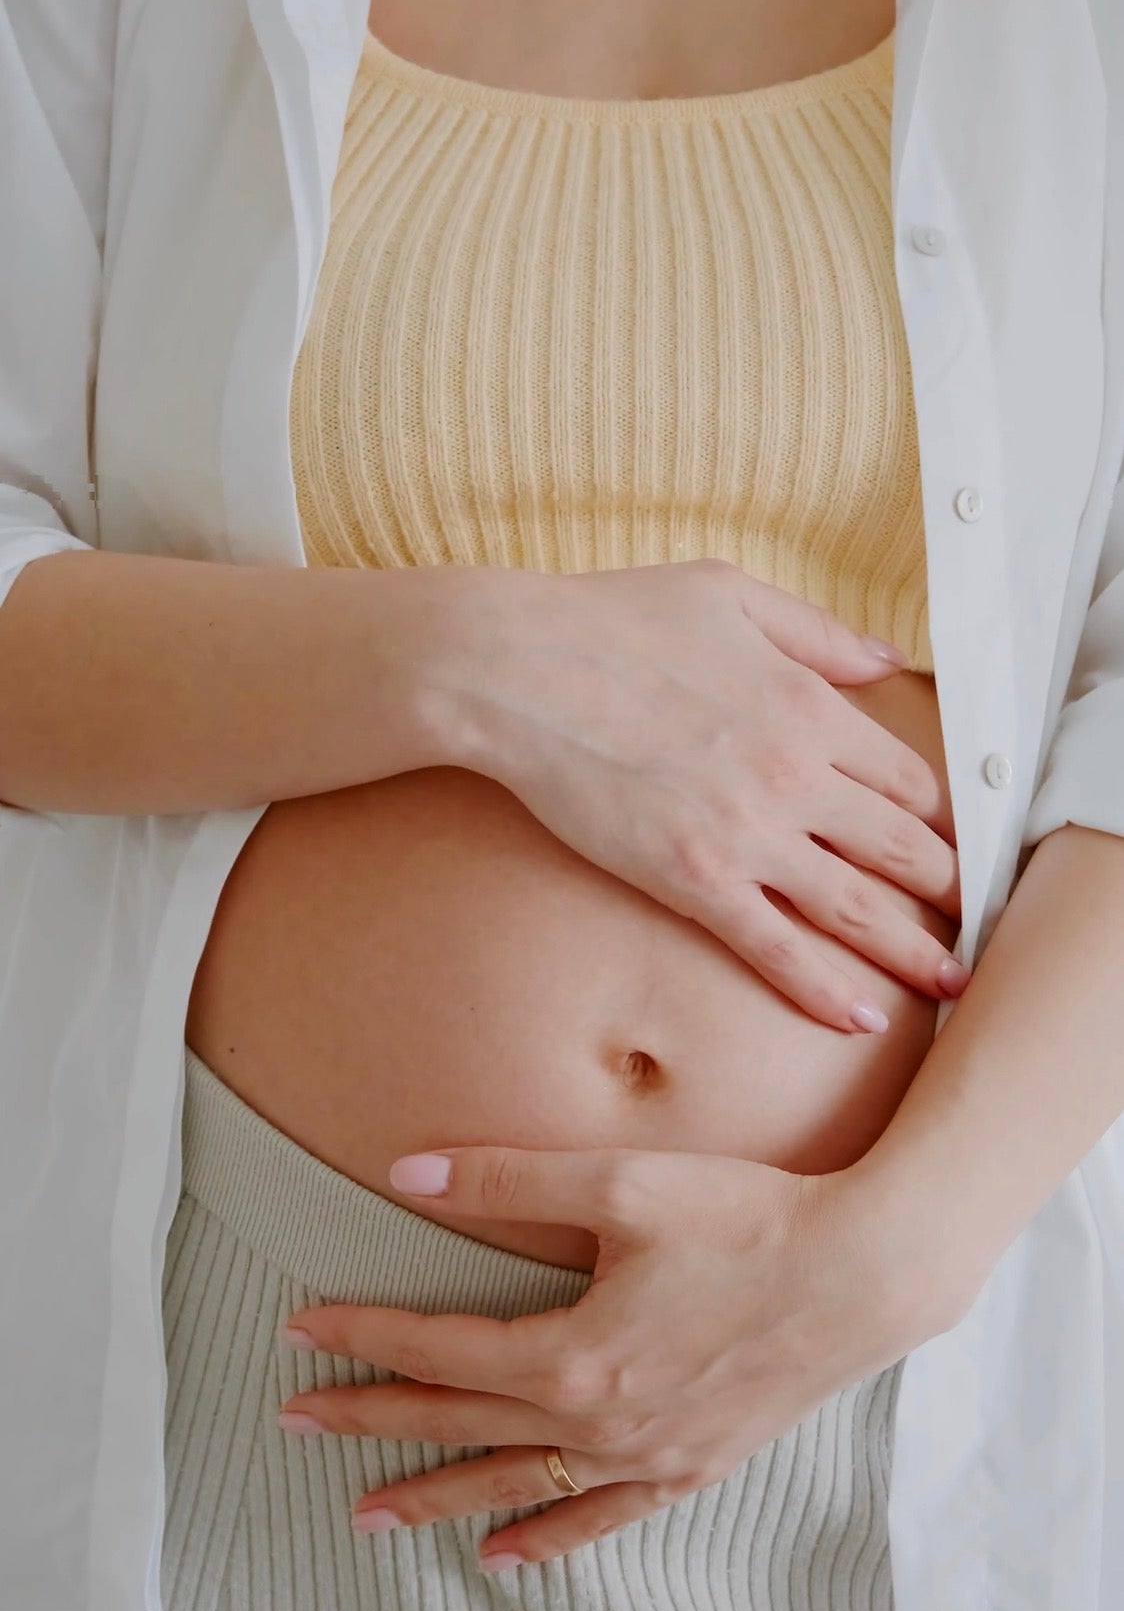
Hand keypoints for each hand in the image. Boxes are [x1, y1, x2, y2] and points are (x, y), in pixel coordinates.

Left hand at [276, 1138, 968, 1567]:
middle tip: (295, 1423)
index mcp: (572, 1357)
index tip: (302, 1328)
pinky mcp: (691, 1468)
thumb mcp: (621, 1184)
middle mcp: (599, 1424)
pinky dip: (545, 1539)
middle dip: (372, 1419)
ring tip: (367, 1514)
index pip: (439, 1348)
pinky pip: (599, 1520)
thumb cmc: (747, 1218)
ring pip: (516, 1485)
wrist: (866, 1275)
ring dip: (436, 1495)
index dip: (364, 1335)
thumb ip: (507, 1178)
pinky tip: (504, 1558)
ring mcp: (646, 1457)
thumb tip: (406, 1171)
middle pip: (459, 1422)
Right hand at [448, 558, 963, 1031]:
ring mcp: (747, 834)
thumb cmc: (610, 620)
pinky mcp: (693, 881)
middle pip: (904, 848)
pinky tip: (860, 1017)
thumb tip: (887, 659)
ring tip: (952, 982)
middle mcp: (796, 775)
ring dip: (913, 951)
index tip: (950, 845)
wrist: (514, 671)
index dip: (939, 819)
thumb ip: (817, 633)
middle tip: (972, 924)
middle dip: (949, 891)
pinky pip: (775, 948)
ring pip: (857, 907)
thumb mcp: (730, 592)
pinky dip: (824, 988)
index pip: (908, 779)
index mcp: (810, 706)